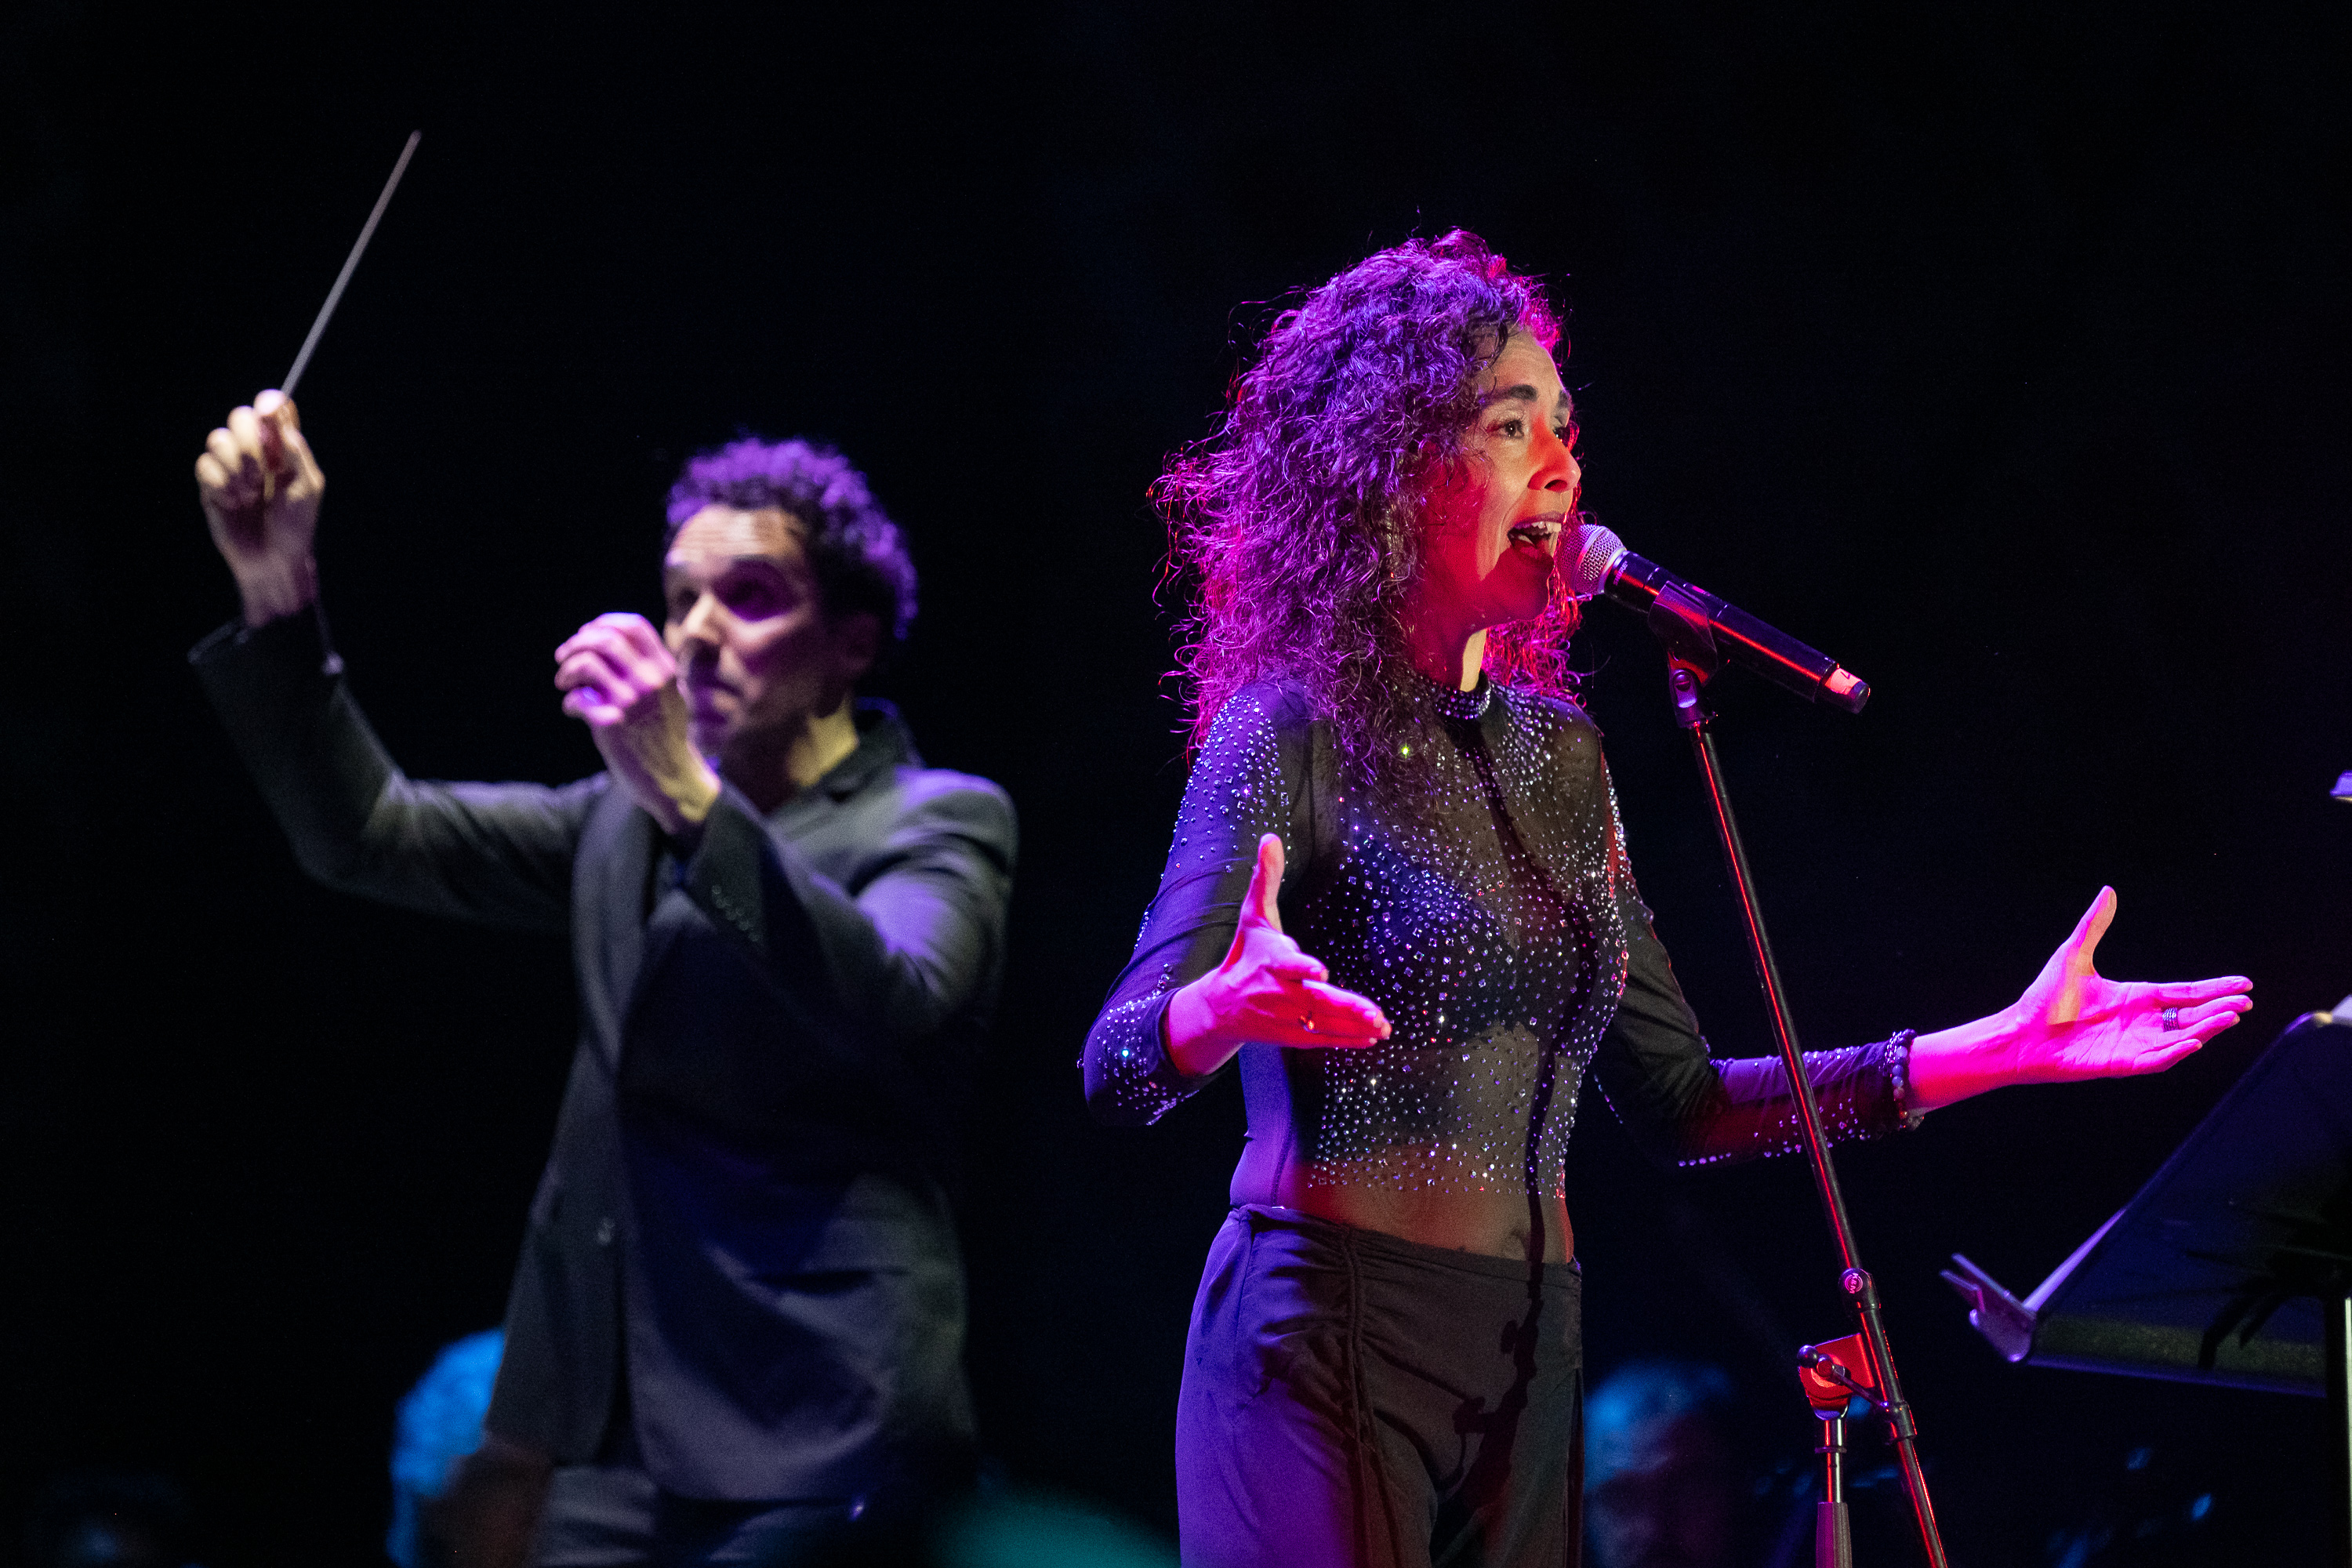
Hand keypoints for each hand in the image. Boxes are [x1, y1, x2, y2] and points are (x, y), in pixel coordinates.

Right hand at [194, 390, 324, 624]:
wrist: (272, 560)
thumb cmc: (295, 526)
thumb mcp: (308, 488)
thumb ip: (297, 453)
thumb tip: (281, 421)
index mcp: (283, 449)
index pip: (275, 410)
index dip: (270, 403)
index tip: (269, 411)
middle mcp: (256, 452)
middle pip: (240, 416)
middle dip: (249, 439)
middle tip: (263, 471)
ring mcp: (230, 466)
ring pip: (217, 438)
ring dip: (235, 466)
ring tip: (250, 495)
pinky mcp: (210, 484)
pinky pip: (204, 465)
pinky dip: (220, 483)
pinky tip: (234, 503)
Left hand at [554, 613, 720, 835]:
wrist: (671, 776)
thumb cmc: (664, 733)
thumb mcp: (670, 694)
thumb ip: (648, 668)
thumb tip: (605, 639)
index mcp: (665, 669)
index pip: (633, 626)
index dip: (604, 623)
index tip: (588, 633)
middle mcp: (650, 681)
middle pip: (605, 639)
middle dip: (577, 643)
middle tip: (564, 656)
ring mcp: (631, 702)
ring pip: (586, 663)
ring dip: (567, 669)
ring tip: (564, 682)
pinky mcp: (611, 724)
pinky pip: (577, 699)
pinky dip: (569, 702)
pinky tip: (574, 711)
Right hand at [1163, 834, 1391, 1077]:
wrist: (1219, 1008)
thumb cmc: (1245, 954)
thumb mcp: (1254, 916)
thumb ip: (1267, 879)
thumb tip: (1270, 838)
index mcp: (1269, 962)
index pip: (1286, 964)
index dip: (1302, 967)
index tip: (1320, 969)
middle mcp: (1277, 992)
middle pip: (1313, 1000)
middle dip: (1344, 1007)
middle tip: (1374, 1014)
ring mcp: (1286, 1017)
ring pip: (1323, 1023)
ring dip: (1353, 1026)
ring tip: (1382, 1026)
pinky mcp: (1292, 1035)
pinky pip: (1322, 1039)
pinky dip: (1346, 1039)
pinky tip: (1372, 1037)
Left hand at [1908, 887, 2252, 1111]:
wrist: (2020, 1032)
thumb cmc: (2044, 998)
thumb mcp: (2074, 955)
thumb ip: (2094, 925)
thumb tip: (2108, 890)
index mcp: (2135, 997)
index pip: (2185, 993)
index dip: (2214, 989)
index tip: (2244, 984)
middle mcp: (2140, 1021)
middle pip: (2190, 1015)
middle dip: (2219, 1009)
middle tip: (2245, 1003)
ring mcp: (2133, 1043)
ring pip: (2181, 1037)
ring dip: (2206, 1028)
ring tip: (2231, 1017)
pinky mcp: (2121, 1063)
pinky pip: (2156, 1059)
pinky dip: (2175, 1051)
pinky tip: (2194, 1041)